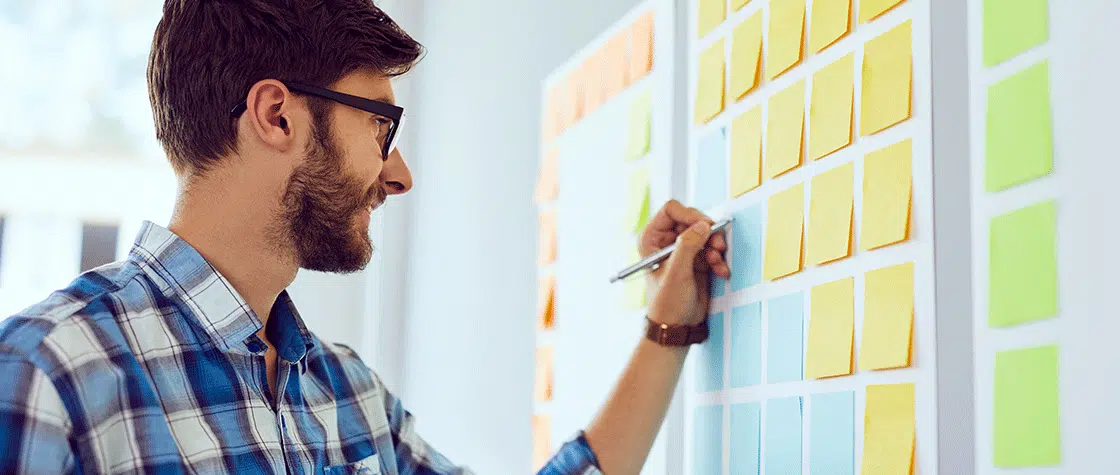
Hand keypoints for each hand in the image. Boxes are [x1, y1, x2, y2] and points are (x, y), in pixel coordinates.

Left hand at [639, 200, 728, 325]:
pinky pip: (712, 248)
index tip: (705, 226)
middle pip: (692, 219)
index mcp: (651, 238)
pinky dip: (719, 258)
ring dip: (716, 246)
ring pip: (705, 233)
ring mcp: (682, 249)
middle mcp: (666, 241)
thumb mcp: (677, 273)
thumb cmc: (667, 303)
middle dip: (708, 232)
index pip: (672, 210)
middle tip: (718, 246)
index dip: (690, 214)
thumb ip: (688, 246)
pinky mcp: (697, 259)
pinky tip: (721, 271)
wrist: (678, 326)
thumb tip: (702, 225)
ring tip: (718, 262)